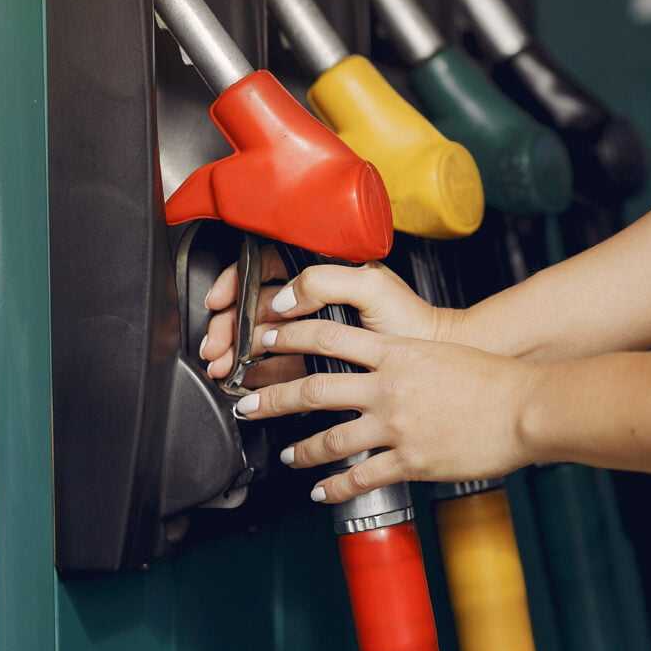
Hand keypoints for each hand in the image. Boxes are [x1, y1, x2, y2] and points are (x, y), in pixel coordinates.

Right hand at [200, 245, 453, 383]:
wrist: (435, 358)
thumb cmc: (411, 318)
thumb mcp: (371, 286)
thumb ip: (326, 280)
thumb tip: (283, 296)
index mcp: (323, 272)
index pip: (265, 269)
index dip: (236, 284)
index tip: (220, 302)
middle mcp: (314, 299)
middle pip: (254, 306)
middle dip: (228, 326)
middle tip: (216, 347)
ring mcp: (315, 331)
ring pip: (261, 337)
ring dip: (236, 352)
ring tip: (223, 369)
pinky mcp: (320, 362)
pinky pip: (280, 365)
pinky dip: (258, 374)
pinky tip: (245, 381)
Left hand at [232, 319, 537, 502]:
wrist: (524, 407)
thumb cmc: (493, 377)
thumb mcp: (441, 353)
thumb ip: (406, 359)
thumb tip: (385, 364)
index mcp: (396, 353)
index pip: (327, 337)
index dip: (289, 337)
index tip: (265, 339)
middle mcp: (388, 388)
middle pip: (313, 389)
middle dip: (272, 397)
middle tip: (247, 403)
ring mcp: (396, 426)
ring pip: (330, 439)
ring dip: (302, 450)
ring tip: (288, 456)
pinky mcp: (411, 461)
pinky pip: (361, 477)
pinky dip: (335, 487)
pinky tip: (322, 492)